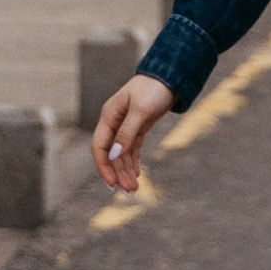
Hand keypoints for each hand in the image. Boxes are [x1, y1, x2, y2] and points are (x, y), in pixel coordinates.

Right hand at [94, 72, 175, 197]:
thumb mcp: (141, 110)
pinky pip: (132, 150)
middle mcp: (114, 123)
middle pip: (112, 155)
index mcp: (109, 116)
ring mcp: (126, 126)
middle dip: (118, 174)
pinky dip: (133, 162)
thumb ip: (127, 132)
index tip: (111, 183)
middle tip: (129, 192)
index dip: (104, 166)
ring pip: (123, 155)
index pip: (100, 147)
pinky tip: (137, 175)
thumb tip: (115, 155)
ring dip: (127, 172)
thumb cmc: (153, 89)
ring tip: (134, 189)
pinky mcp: (138, 128)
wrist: (170, 77)